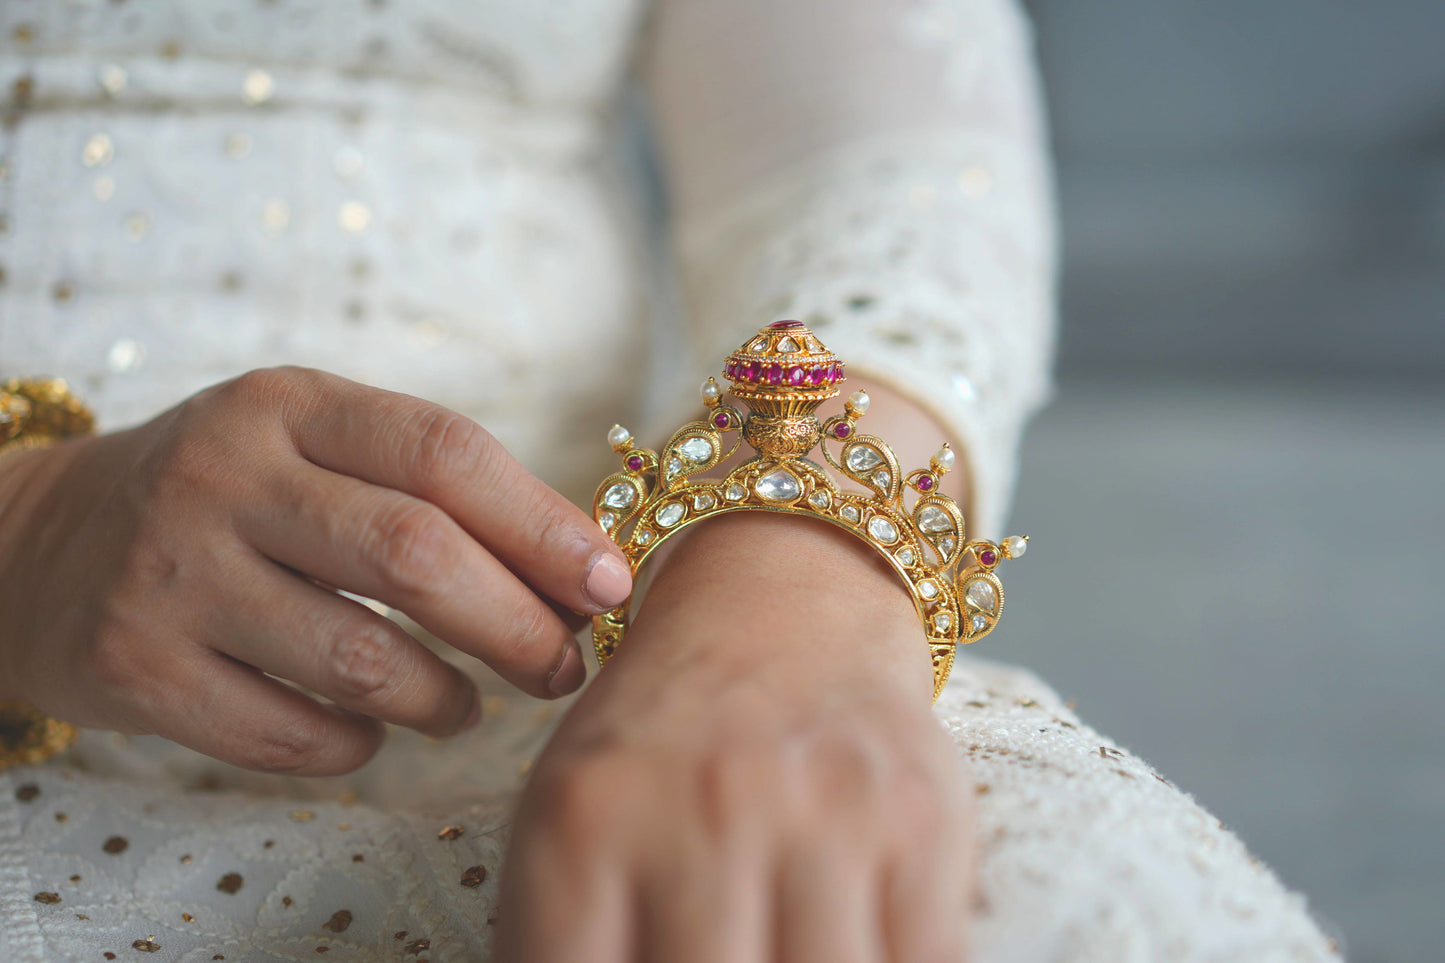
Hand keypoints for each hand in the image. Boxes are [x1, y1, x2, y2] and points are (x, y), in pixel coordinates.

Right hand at [0, 367, 631, 774]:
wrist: (45, 542)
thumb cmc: (230, 494)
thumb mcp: (311, 444)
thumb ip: (429, 486)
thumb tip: (581, 573)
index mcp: (290, 404)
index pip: (446, 453)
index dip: (545, 526)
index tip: (609, 584)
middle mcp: (225, 477)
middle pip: (415, 555)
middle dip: (517, 625)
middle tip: (562, 666)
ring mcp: (172, 573)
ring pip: (361, 659)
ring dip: (445, 697)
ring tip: (468, 703)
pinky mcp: (136, 668)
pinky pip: (290, 735)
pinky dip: (360, 745)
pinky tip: (375, 729)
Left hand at [497, 514, 973, 961]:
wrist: (784, 603)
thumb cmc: (667, 730)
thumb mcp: (570, 817)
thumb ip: (561, 938)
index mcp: (584, 822)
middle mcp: (706, 812)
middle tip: (705, 955)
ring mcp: (823, 818)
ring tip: (771, 951)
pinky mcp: (920, 826)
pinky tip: (844, 948)